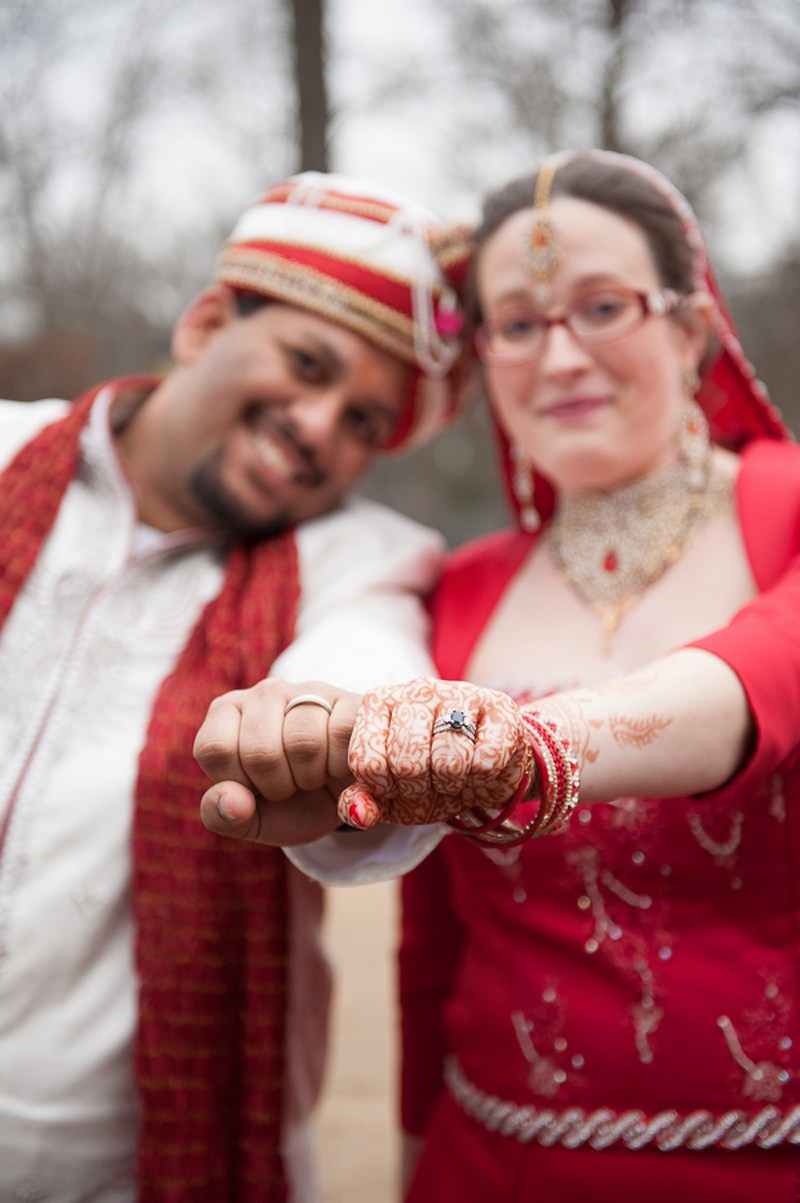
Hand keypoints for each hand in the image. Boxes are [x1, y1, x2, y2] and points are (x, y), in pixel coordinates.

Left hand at [195, 679, 360, 845]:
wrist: (343, 798)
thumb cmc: (288, 803)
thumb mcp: (250, 820)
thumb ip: (224, 816)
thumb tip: (233, 802)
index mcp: (226, 714)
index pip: (217, 748)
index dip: (240, 783)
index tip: (256, 788)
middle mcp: (265, 693)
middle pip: (261, 751)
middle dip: (279, 786)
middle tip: (291, 784)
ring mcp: (310, 691)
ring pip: (305, 741)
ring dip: (313, 777)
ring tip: (316, 773)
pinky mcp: (351, 699)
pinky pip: (343, 730)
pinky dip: (344, 764)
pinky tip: (342, 764)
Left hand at [339, 677, 527, 828]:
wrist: (485, 770)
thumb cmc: (429, 778)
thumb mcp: (390, 796)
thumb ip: (361, 803)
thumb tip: (359, 815)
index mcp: (379, 703)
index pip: (367, 762)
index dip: (384, 789)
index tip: (396, 785)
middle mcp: (417, 691)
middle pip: (407, 762)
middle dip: (420, 788)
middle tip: (430, 782)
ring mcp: (459, 693)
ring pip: (449, 761)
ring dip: (453, 784)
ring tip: (455, 775)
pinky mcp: (500, 705)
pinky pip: (487, 760)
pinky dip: (483, 778)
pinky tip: (480, 767)